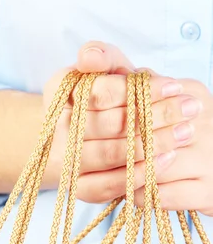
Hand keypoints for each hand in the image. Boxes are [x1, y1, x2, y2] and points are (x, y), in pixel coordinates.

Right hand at [43, 42, 206, 211]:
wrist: (81, 135)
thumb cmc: (101, 97)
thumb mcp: (103, 70)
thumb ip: (102, 56)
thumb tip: (90, 58)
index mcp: (58, 92)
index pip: (99, 93)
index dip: (138, 90)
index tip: (173, 85)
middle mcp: (55, 128)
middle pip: (108, 125)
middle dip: (154, 116)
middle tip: (189, 108)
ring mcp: (64, 161)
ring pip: (109, 154)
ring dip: (152, 144)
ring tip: (185, 131)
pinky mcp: (79, 187)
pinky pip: (108, 185)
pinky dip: (139, 173)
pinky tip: (167, 159)